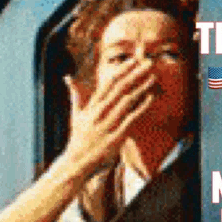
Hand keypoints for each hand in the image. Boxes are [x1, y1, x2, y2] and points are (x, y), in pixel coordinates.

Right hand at [62, 58, 155, 177]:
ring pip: (127, 101)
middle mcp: (99, 113)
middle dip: (135, 74)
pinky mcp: (116, 137)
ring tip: (152, 77)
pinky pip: (131, 119)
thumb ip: (75, 95)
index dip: (123, 71)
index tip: (134, 61)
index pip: (109, 83)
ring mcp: (108, 124)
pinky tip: (150, 98)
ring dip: (141, 88)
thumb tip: (68, 78)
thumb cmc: (78, 137)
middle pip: (120, 88)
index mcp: (92, 106)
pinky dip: (141, 107)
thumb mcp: (75, 115)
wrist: (78, 161)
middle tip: (148, 63)